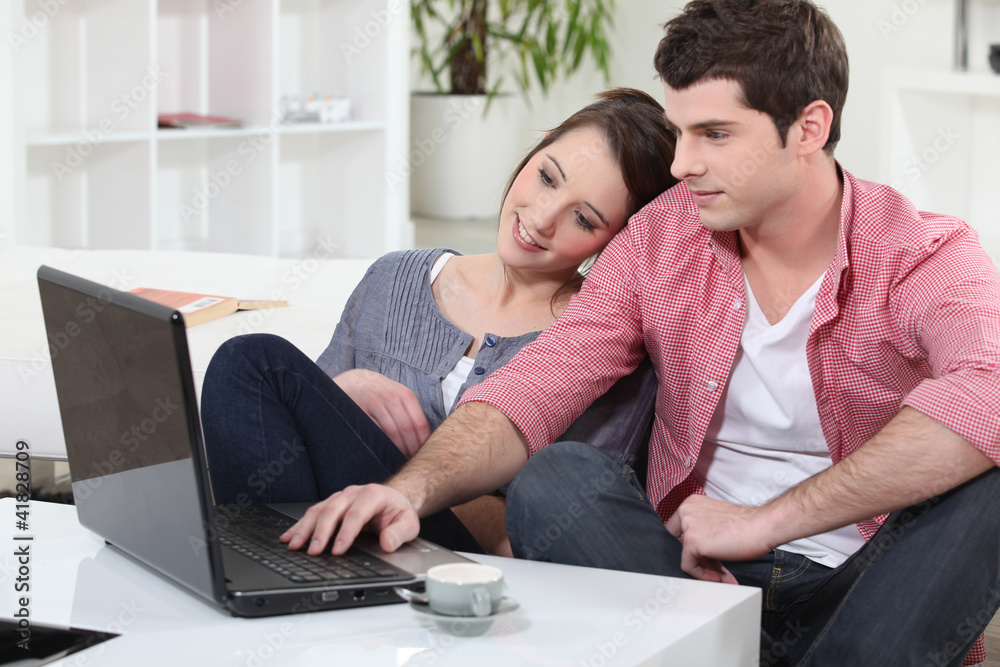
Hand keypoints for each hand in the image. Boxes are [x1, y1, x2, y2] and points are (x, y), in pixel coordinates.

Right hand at [279, 484, 419, 554]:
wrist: (393, 499)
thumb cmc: (398, 512)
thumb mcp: (408, 523)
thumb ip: (399, 533)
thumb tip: (388, 543)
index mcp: (372, 495)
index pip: (356, 514)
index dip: (346, 533)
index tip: (338, 551)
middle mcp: (353, 493)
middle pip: (332, 511)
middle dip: (321, 532)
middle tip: (313, 551)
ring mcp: (339, 498)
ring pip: (318, 511)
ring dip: (305, 529)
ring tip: (294, 545)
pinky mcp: (330, 504)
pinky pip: (312, 513)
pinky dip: (299, 526)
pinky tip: (289, 536)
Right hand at [334, 369, 430, 457]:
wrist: (355, 381)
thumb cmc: (381, 393)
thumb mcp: (399, 395)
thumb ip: (411, 412)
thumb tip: (424, 438)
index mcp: (406, 395)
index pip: (420, 423)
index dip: (422, 442)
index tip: (422, 453)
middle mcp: (392, 397)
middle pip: (407, 429)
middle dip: (410, 448)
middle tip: (411, 460)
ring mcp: (376, 403)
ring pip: (391, 431)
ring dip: (397, 448)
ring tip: (399, 459)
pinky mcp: (361, 410)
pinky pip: (375, 430)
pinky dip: (381, 443)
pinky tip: (384, 450)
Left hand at [665, 495, 775, 583]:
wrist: (762, 526)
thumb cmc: (748, 525)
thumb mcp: (717, 524)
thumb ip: (704, 535)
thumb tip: (700, 555)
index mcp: (691, 503)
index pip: (680, 531)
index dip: (694, 548)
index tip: (709, 558)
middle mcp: (686, 511)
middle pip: (682, 545)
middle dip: (701, 560)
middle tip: (718, 570)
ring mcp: (688, 526)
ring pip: (687, 557)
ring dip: (706, 570)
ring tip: (723, 577)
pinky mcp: (692, 542)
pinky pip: (689, 566)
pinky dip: (703, 575)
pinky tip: (720, 577)